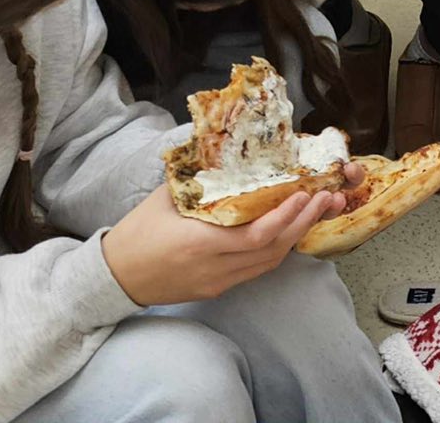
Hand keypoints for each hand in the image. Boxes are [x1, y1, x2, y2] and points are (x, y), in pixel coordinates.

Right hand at [102, 179, 348, 305]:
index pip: (256, 237)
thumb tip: (223, 151)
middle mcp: (214, 268)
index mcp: (200, 243)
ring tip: (314, 212)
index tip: (304, 195)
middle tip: (324, 199)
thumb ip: (198, 180)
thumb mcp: (165, 197)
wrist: (115, 277)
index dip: (285, 218)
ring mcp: (217, 282)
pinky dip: (275, 250)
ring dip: (294, 238)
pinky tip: (286, 230)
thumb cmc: (136, 232)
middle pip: (271, 252)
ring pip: (268, 264)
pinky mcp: (216, 289)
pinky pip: (254, 271)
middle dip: (302, 224)